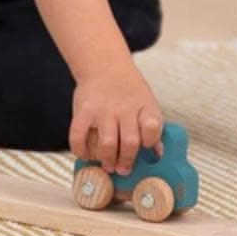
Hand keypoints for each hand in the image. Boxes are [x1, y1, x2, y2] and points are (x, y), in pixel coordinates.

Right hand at [69, 60, 162, 176]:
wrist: (105, 65)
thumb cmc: (129, 92)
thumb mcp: (146, 103)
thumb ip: (151, 128)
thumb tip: (158, 155)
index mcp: (145, 106)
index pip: (153, 127)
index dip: (150, 141)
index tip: (146, 148)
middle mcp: (125, 108)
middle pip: (130, 142)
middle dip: (126, 161)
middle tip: (122, 169)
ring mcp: (103, 109)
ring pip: (106, 144)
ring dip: (107, 159)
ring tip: (107, 165)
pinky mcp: (83, 110)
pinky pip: (78, 136)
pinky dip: (81, 150)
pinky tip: (86, 154)